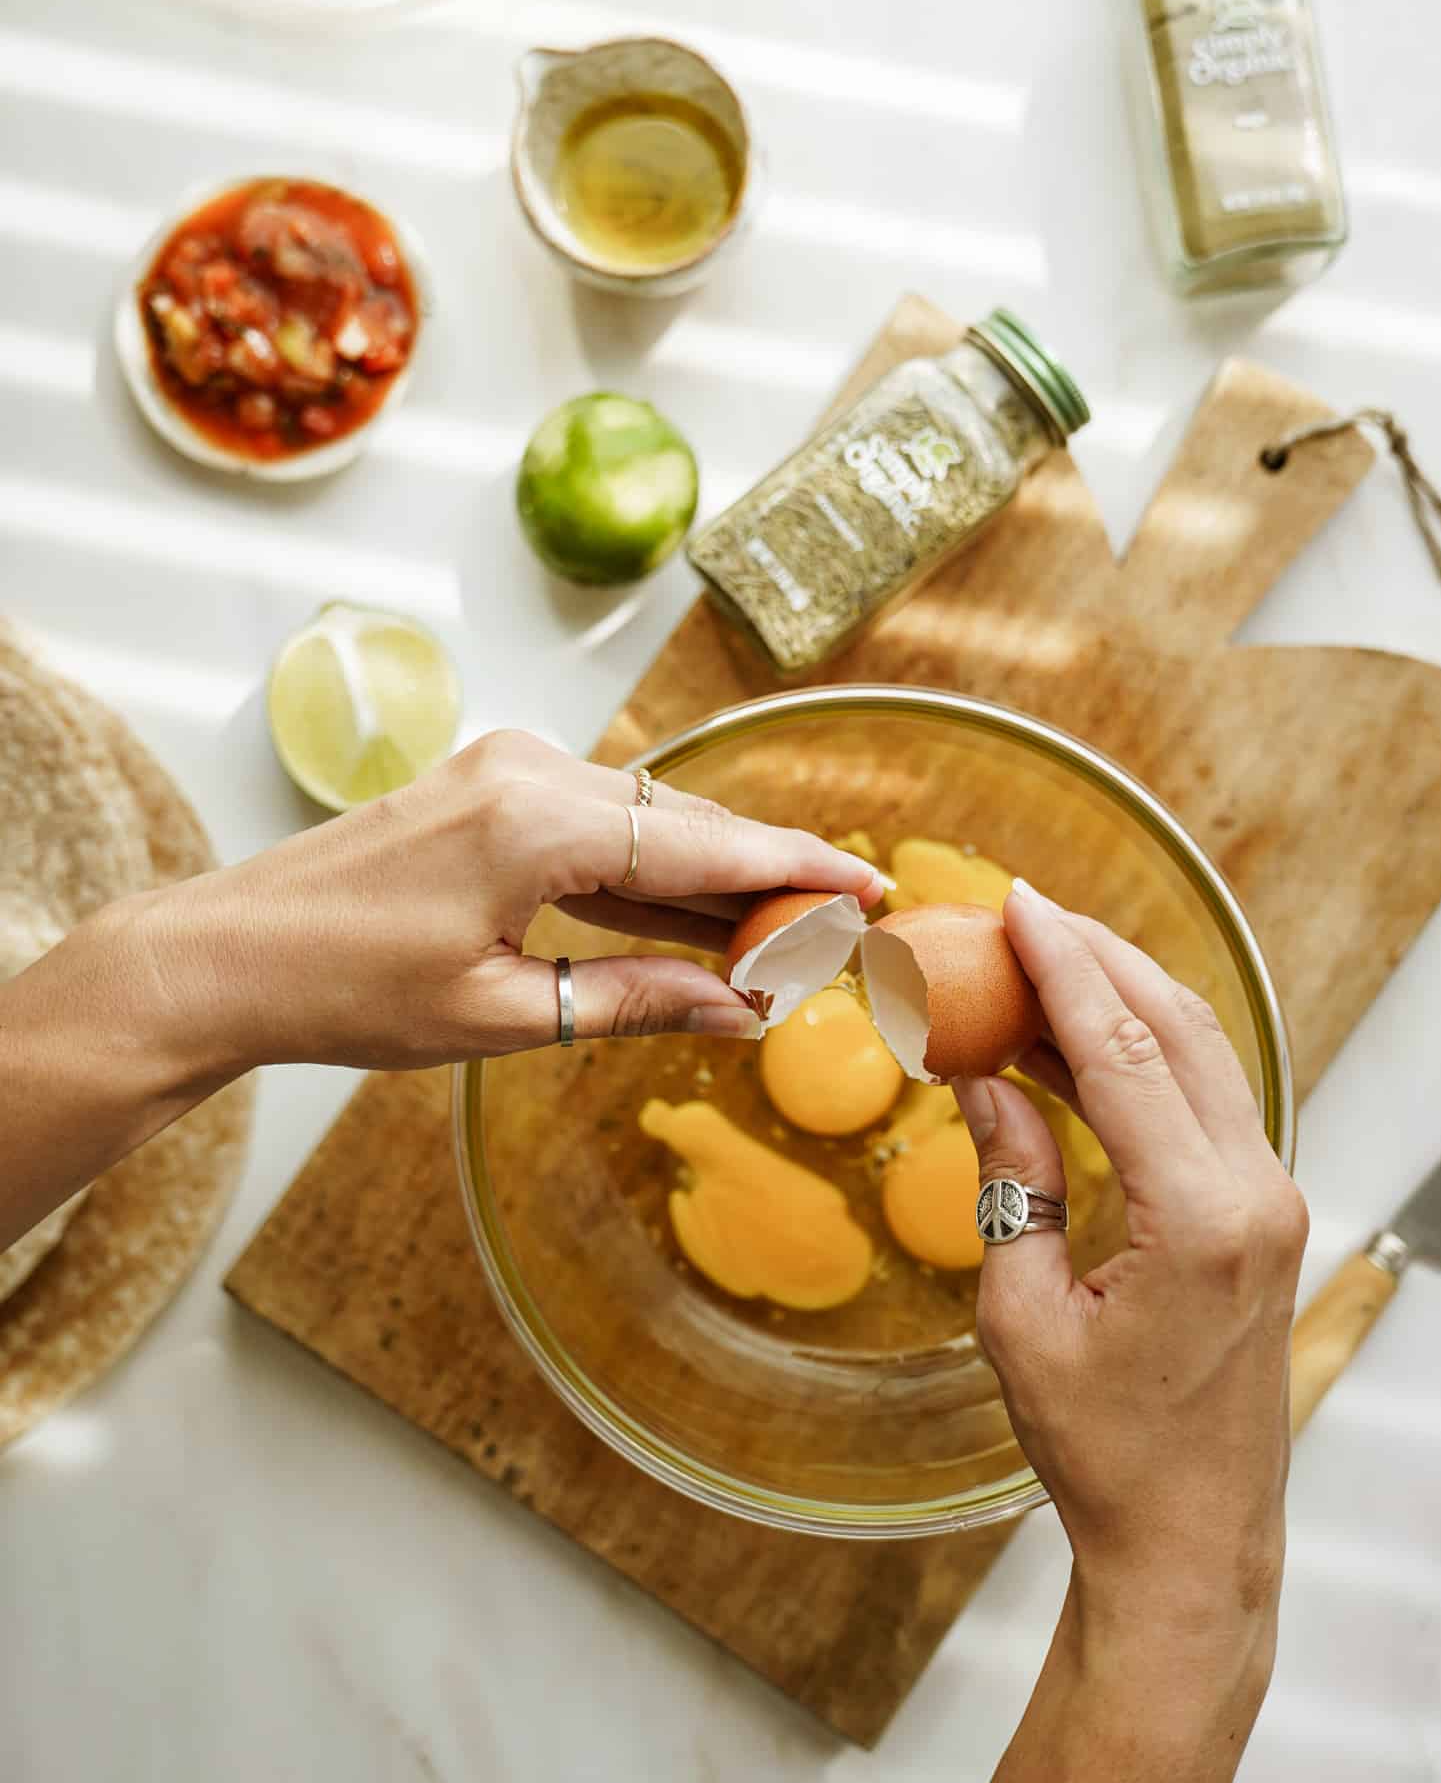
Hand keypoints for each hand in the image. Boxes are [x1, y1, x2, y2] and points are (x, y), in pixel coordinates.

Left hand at [114, 729, 882, 1078]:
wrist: (223, 955)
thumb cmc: (344, 991)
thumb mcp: (504, 1014)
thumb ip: (636, 1000)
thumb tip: (742, 1011)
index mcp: (539, 821)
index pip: (707, 846)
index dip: (800, 873)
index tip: (875, 890)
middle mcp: (530, 771)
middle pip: (687, 824)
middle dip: (769, 878)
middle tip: (846, 930)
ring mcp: (504, 768)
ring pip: (647, 821)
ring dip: (711, 879)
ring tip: (786, 936)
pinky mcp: (486, 785)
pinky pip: (600, 822)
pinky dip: (650, 872)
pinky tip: (696, 920)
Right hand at [954, 880, 1307, 1666]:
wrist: (1193, 1540)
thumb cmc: (1104, 1452)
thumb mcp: (1023, 1316)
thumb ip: (1011, 1180)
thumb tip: (984, 1076)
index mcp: (1200, 1219)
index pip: (1124, 1053)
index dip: (1063, 967)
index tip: (1015, 902)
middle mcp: (1255, 1194)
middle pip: (1174, 1029)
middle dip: (1095, 958)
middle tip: (1017, 912)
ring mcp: (1272, 1200)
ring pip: (1197, 1055)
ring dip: (1119, 998)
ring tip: (1034, 959)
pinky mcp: (1263, 1214)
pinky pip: (1202, 1100)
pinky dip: (1140, 1053)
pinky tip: (1073, 1041)